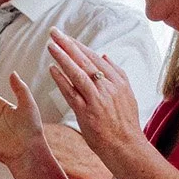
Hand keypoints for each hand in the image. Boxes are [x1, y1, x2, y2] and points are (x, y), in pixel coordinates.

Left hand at [46, 28, 147, 167]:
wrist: (126, 146)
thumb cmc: (125, 122)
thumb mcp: (127, 94)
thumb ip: (116, 74)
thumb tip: (104, 56)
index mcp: (117, 81)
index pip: (94, 58)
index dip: (79, 46)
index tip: (66, 37)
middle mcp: (108, 87)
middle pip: (85, 61)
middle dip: (68, 45)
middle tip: (54, 32)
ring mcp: (97, 99)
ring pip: (77, 73)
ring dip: (63, 57)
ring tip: (51, 45)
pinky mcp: (87, 112)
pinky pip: (71, 92)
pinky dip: (61, 80)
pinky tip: (52, 69)